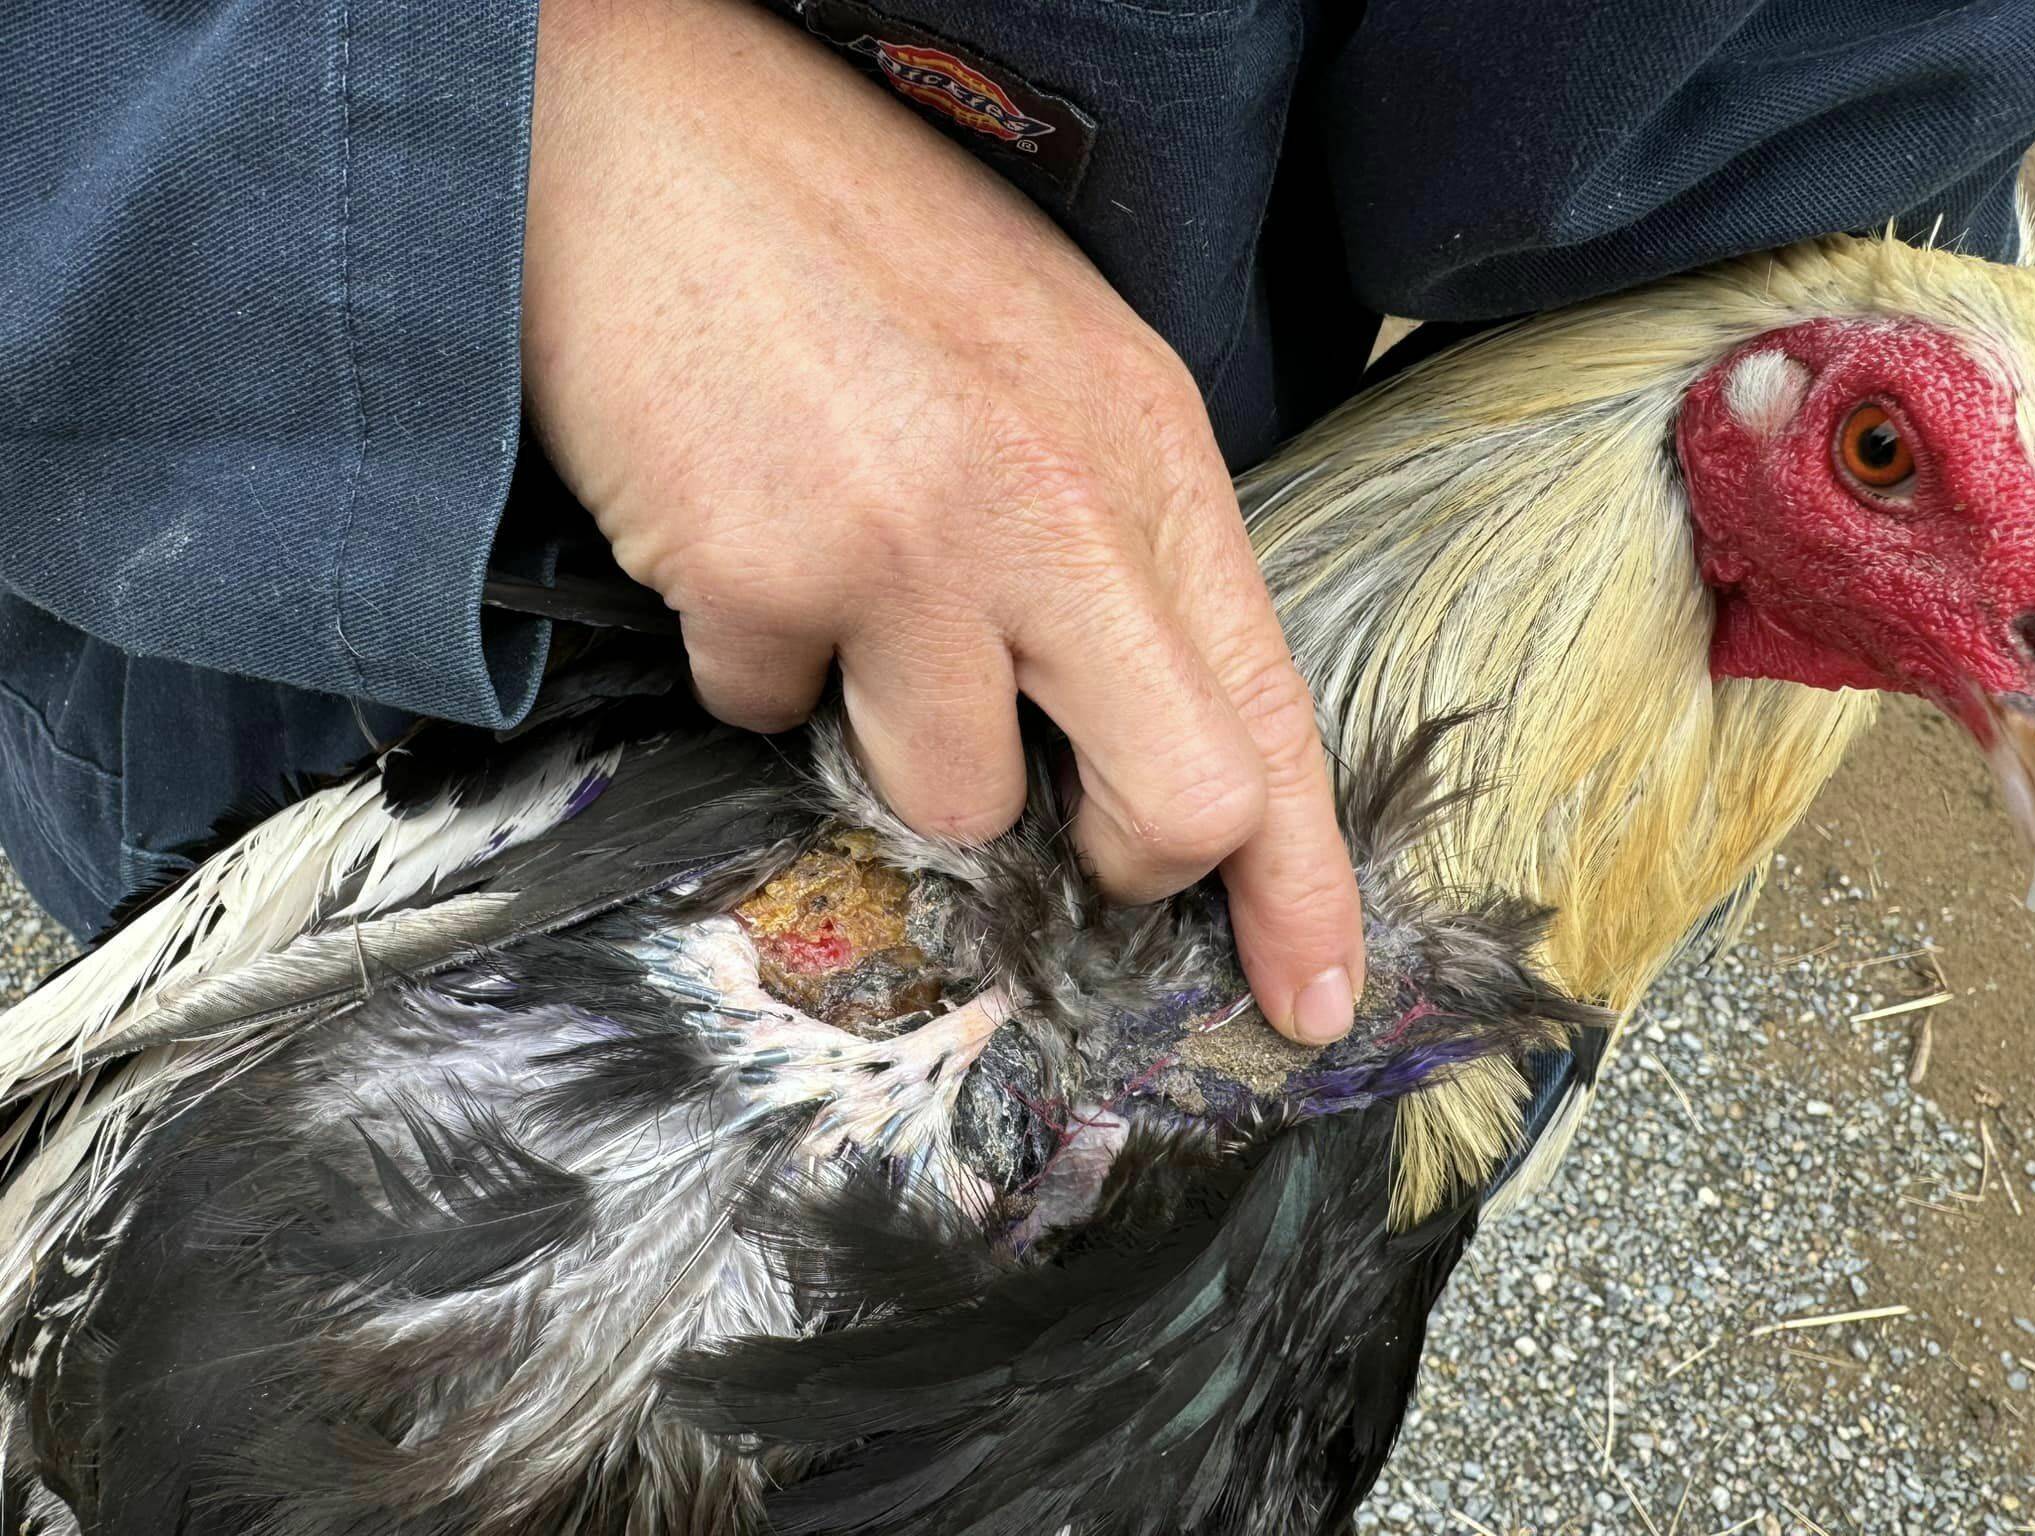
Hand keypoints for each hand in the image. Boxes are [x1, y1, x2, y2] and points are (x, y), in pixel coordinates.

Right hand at [520, 0, 1363, 1043]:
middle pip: (1177, 804)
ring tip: (837, 601)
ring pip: (950, 801)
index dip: (1305, 880)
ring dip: (889, 743)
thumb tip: (1117, 726)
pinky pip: (772, 718)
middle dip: (1115, 861)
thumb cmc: (840, 243)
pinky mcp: (769, 573)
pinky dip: (755, 664)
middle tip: (1043, 819)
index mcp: (1146, 448)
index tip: (1312, 999)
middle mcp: (1057, 502)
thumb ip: (1105, 542)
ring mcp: (915, 543)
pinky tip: (734, 537)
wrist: (630, 121)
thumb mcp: (1041, 366)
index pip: (1271, 708)